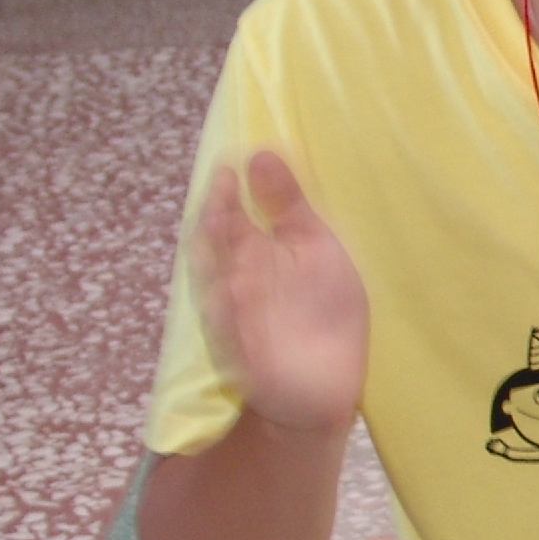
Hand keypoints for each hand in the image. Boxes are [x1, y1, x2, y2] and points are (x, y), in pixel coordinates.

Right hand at [187, 149, 367, 436]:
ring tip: (224, 227)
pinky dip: (229, 312)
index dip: (226, 193)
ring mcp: (234, 320)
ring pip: (216, 284)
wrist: (324, 387)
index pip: (227, 217)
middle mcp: (234, 282)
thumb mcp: (315, 248)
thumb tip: (263, 152)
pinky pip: (229, 330)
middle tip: (224, 189)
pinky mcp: (241, 357)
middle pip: (215, 247)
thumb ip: (288, 204)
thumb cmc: (322, 310)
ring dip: (219, 261)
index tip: (231, 164)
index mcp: (249, 252)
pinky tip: (232, 289)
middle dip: (218, 221)